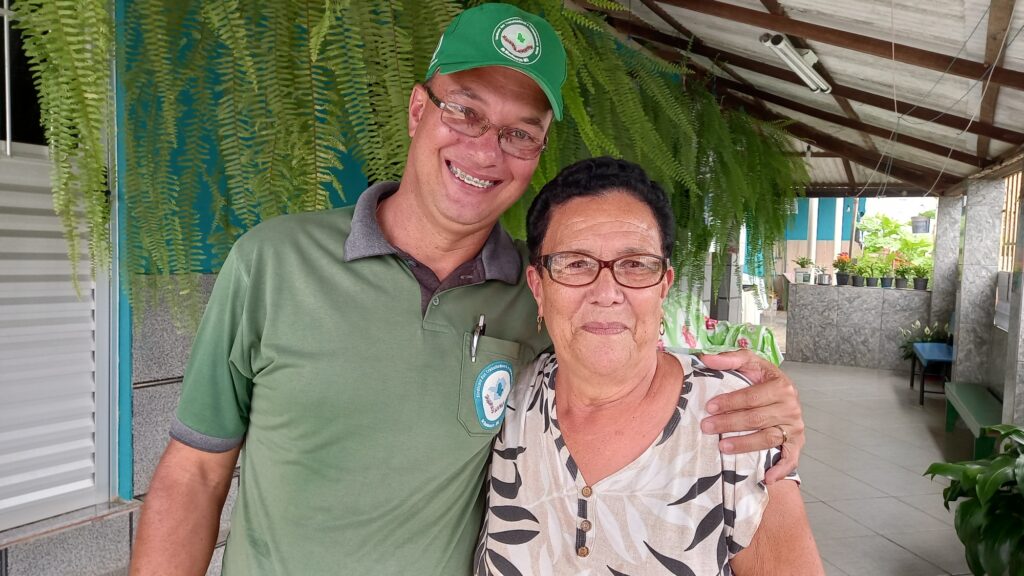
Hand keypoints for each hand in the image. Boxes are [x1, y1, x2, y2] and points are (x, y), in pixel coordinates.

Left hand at [698, 349, 803, 483]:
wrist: (783, 392)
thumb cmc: (762, 379)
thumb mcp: (749, 363)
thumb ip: (729, 359)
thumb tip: (705, 358)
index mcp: (781, 386)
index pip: (751, 397)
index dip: (730, 402)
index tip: (709, 407)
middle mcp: (791, 407)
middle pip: (757, 419)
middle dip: (729, 424)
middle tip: (707, 427)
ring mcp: (795, 427)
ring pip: (768, 438)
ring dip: (745, 444)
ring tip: (722, 446)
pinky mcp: (797, 443)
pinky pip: (791, 459)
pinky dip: (780, 469)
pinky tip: (767, 478)